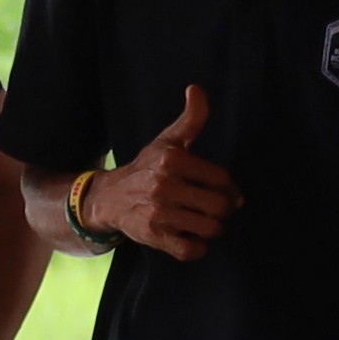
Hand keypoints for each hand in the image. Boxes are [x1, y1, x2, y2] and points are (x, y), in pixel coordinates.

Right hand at [88, 86, 239, 261]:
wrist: (108, 198)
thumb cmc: (146, 168)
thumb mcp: (167, 141)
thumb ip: (190, 119)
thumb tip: (196, 89)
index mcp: (172, 160)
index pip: (222, 180)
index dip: (230, 189)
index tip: (226, 193)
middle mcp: (164, 185)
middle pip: (220, 206)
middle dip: (224, 211)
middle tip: (216, 210)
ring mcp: (158, 212)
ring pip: (209, 229)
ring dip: (213, 230)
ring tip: (205, 223)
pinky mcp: (153, 236)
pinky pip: (190, 250)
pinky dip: (197, 248)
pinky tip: (191, 238)